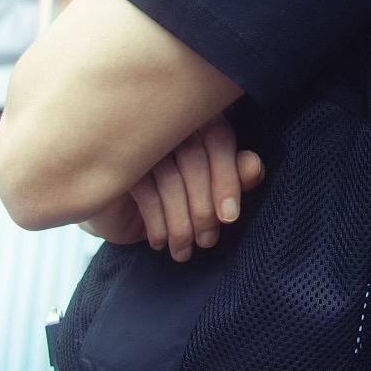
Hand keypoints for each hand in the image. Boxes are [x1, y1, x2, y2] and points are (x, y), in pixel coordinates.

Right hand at [104, 117, 264, 261]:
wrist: (120, 209)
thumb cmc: (175, 194)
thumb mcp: (209, 189)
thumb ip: (235, 176)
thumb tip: (254, 167)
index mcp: (195, 119)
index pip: (219, 137)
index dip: (228, 178)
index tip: (229, 217)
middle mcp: (166, 122)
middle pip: (194, 158)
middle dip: (204, 207)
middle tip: (207, 241)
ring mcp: (137, 140)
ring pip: (169, 178)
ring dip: (181, 222)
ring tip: (184, 251)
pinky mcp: (116, 163)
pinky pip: (143, 192)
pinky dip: (157, 223)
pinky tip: (160, 242)